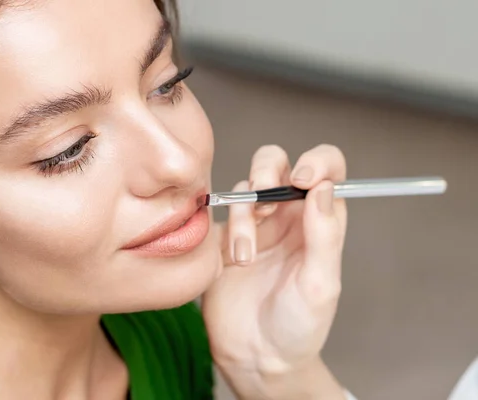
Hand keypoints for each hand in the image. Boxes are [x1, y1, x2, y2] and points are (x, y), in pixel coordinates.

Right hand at [202, 144, 346, 397]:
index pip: (326, 171)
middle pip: (277, 163)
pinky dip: (227, 229)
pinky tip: (232, 261)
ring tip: (245, 257)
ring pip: (246, 186)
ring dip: (245, 215)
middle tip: (266, 197)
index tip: (303, 178)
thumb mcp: (321, 284)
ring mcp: (254, 225)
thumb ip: (325, 234)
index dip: (316, 161)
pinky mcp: (224, 237)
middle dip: (268, 171)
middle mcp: (287, 216)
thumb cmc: (298, 326)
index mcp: (318, 222)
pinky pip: (221, 213)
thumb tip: (324, 188)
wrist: (256, 357)